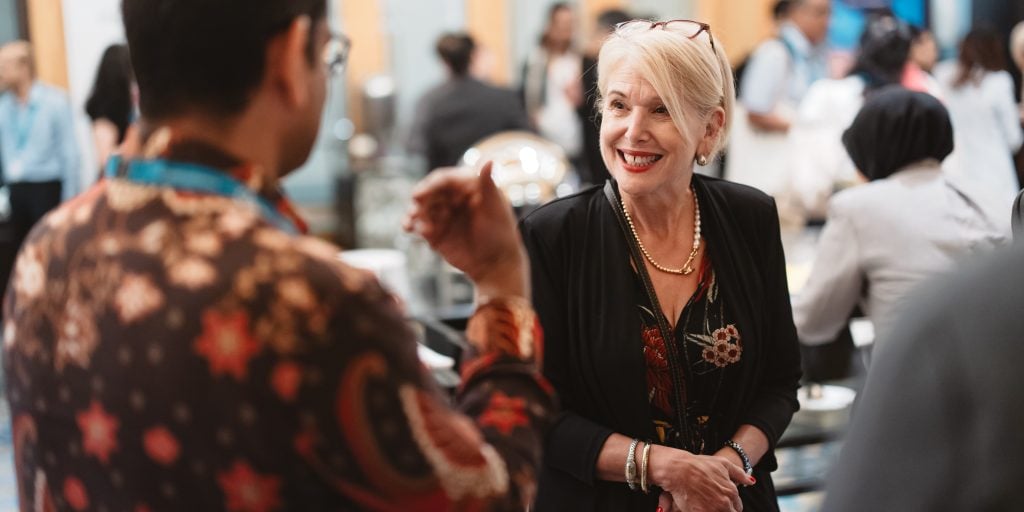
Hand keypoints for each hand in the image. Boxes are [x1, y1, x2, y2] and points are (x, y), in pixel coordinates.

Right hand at [404, 162, 527, 299]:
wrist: (496, 264)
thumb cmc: (501, 233)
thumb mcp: (495, 208)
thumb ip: (487, 184)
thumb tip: (489, 159)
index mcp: (466, 186)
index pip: (444, 179)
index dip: (430, 185)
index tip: (419, 194)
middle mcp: (452, 197)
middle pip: (429, 192)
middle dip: (419, 200)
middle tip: (414, 209)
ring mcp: (442, 214)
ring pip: (421, 208)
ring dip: (414, 213)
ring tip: (410, 223)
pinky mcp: (435, 232)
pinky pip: (419, 225)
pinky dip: (413, 225)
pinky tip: (409, 229)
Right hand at [648, 445, 752, 511]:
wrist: (679, 470)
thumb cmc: (699, 465)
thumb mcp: (722, 463)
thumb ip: (739, 473)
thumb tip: (751, 481)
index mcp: (731, 492)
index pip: (737, 507)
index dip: (730, 505)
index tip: (720, 502)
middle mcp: (725, 503)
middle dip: (724, 510)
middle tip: (712, 503)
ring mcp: (714, 510)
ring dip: (716, 510)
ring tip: (706, 504)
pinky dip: (707, 511)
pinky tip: (700, 507)